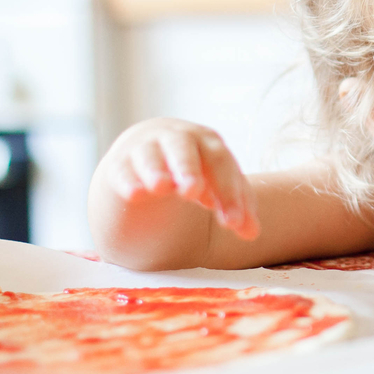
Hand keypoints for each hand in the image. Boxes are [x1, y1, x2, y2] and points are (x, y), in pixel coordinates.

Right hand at [97, 118, 259, 240]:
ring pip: (150, 155)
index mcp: (207, 142)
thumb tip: (252, 234)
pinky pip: (123, 170)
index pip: (220, 162)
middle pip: (183, 149)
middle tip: (192, 191)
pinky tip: (136, 194)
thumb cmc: (196, 171)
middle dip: (188, 169)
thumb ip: (236, 208)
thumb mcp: (218, 186)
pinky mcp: (121, 165)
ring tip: (162, 187)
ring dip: (156, 169)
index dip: (229, 192)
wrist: (151, 153)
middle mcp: (176, 139)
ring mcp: (146, 149)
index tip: (234, 223)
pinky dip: (129, 180)